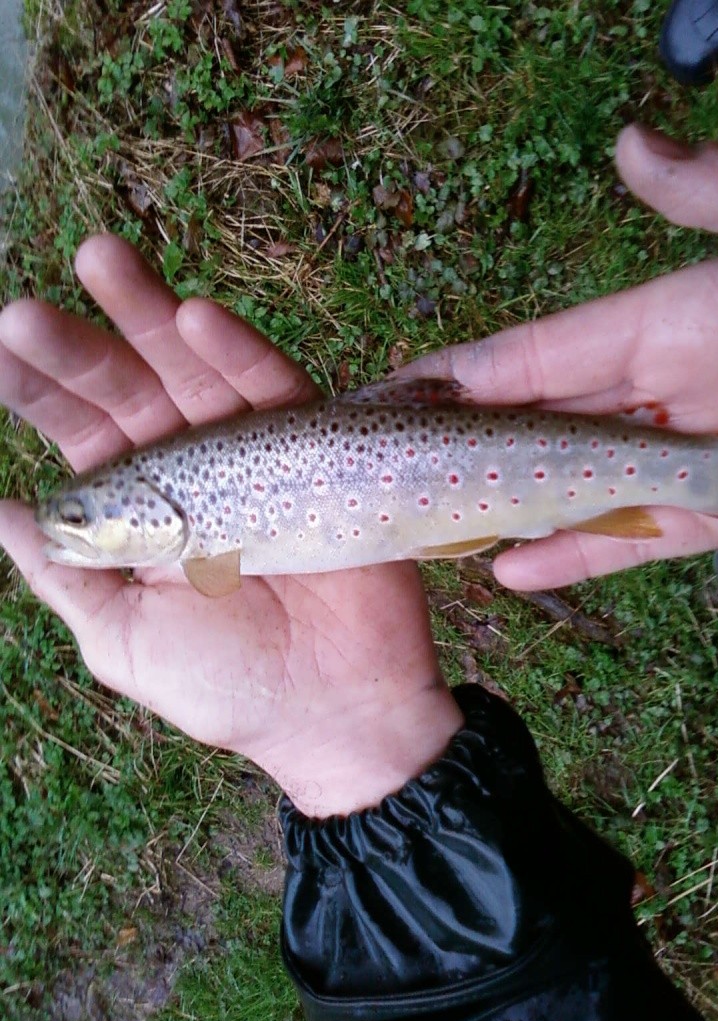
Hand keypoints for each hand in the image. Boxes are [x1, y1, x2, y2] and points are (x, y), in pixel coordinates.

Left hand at [0, 236, 462, 816]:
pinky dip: (239, 355)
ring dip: (151, 319)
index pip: (83, 435)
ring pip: (196, 374)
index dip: (39, 391)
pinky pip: (277, 392)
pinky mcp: (317, 449)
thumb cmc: (228, 688)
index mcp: (144, 510)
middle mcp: (195, 470)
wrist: (336, 712)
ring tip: (100, 261)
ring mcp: (257, 454)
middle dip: (83, 345)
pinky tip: (196, 318)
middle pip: (132, 391)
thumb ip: (66, 573)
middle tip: (27, 307)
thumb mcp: (123, 641)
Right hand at [409, 124, 717, 589]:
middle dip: (471, 443)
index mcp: (666, 321)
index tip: (398, 388)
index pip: (538, 352)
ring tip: (439, 528)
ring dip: (509, 506)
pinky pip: (629, 539)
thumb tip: (630, 142)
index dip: (466, 371)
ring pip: (574, 485)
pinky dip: (575, 557)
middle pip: (542, 421)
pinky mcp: (715, 518)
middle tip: (397, 468)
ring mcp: (682, 458)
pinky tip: (515, 573)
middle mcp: (660, 390)